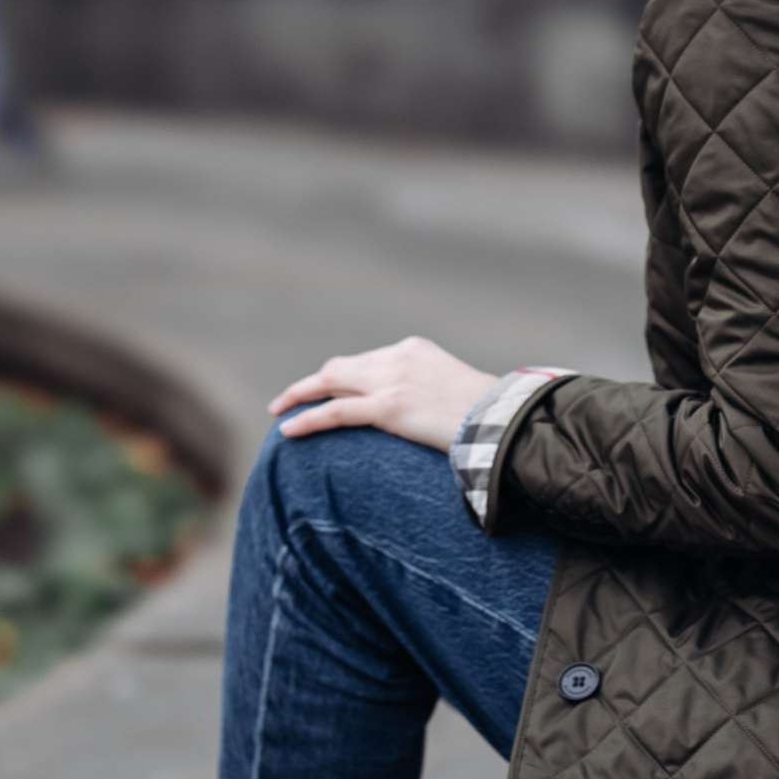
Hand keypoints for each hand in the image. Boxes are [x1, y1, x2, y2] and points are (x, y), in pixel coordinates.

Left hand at [269, 336, 494, 450]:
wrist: (501, 418)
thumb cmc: (486, 413)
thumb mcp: (453, 390)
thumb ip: (429, 392)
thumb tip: (423, 413)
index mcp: (412, 349)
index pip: (366, 361)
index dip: (343, 376)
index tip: (329, 389)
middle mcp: (396, 358)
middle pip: (340, 367)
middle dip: (312, 383)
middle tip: (289, 399)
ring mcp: (390, 381)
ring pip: (330, 382)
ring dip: (299, 395)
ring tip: (278, 410)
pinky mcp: (387, 407)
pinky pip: (335, 411)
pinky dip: (308, 418)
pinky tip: (288, 429)